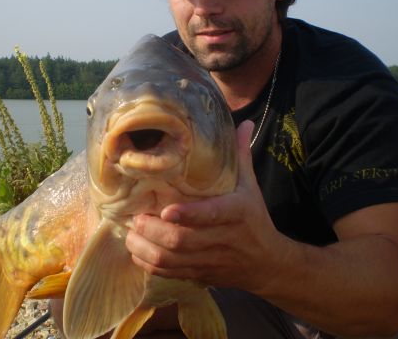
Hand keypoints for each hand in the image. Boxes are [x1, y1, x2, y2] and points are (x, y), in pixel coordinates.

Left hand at [125, 121, 285, 293]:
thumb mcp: (251, 187)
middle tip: (136, 218)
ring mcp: (209, 260)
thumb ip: (241, 156)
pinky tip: (137, 252)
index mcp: (235, 213)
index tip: (165, 210)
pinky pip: (170, 273)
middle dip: (153, 231)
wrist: (267, 263)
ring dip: (146, 249)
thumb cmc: (254, 219)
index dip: (187, 215)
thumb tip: (243, 123)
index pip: (210, 214)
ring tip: (130, 235)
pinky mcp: (199, 274)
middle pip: (182, 240)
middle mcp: (221, 238)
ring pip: (172, 260)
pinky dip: (149, 264)